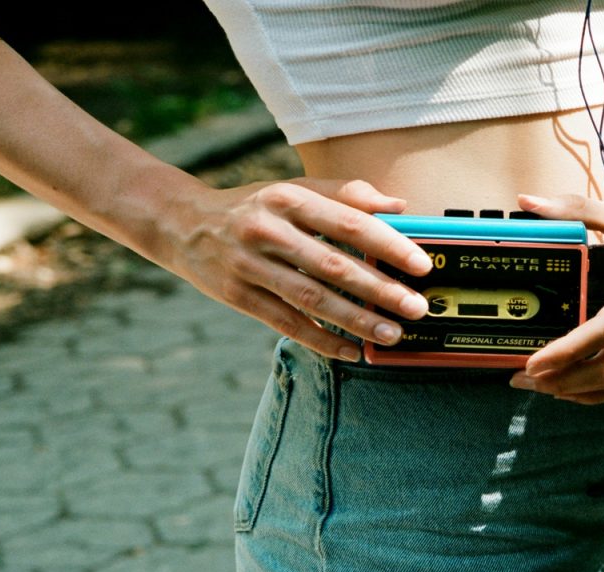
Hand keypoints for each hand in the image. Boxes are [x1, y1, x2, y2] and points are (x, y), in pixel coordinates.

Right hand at [163, 177, 431, 361]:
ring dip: (356, 320)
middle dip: (380, 290)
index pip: (348, 222)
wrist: (182, 223)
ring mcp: (249, 265)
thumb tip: (398, 205)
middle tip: (416, 308)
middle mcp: (268, 230)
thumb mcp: (293, 188)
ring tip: (391, 334)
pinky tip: (351, 351)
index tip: (421, 265)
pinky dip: (321, 340)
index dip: (388, 245)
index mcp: (288, 197)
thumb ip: (346, 194)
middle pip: (333, 265)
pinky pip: (285, 323)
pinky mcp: (236, 295)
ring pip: (311, 299)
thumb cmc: (253, 206)